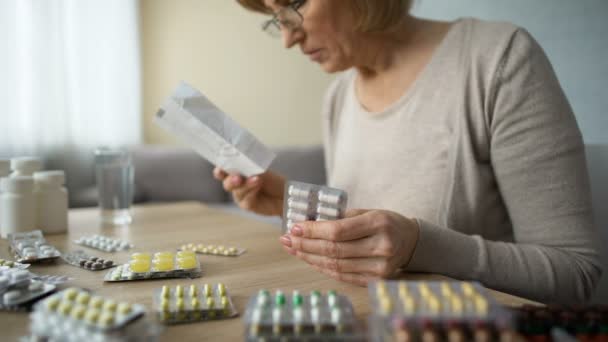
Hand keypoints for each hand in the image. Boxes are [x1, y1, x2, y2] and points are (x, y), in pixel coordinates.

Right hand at [213, 168, 285, 215]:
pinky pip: (245, 200)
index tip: (220, 168)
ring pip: (237, 191)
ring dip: (246, 184)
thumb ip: (250, 168)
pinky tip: (258, 185)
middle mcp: (236, 184)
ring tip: (257, 179)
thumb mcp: (262, 170)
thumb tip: (243, 165)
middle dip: (230, 179)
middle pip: (227, 183)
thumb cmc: (273, 180)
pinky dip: (252, 192)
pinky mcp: (247, 205)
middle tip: (237, 177)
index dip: (220, 170)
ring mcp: (241, 195)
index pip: (224, 171)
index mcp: (237, 172)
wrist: (284, 194)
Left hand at [279, 209, 419, 285]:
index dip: (313, 231)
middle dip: (306, 245)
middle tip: (287, 239)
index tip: (294, 227)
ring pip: (336, 265)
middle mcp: (381, 247)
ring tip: (293, 249)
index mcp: (379, 223)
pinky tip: (309, 260)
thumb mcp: (367, 211)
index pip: (338, 231)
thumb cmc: (385, 222)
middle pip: (334, 250)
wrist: (410, 241)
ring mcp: (380, 267)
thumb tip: (307, 224)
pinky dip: (323, 268)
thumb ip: (341, 218)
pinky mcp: (376, 280)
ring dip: (310, 258)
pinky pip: (343, 276)